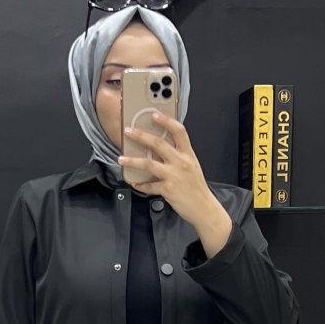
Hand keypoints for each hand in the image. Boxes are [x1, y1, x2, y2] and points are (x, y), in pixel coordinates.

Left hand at [119, 114, 223, 229]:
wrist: (203, 208)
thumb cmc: (196, 188)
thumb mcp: (192, 166)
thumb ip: (179, 156)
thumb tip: (160, 148)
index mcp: (188, 154)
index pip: (179, 131)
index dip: (166, 120)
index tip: (154, 114)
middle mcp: (181, 162)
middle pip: (158, 143)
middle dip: (141, 135)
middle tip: (128, 131)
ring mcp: (174, 175)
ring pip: (148, 164)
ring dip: (132, 160)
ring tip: (121, 159)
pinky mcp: (167, 189)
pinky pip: (149, 185)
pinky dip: (140, 185)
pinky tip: (134, 183)